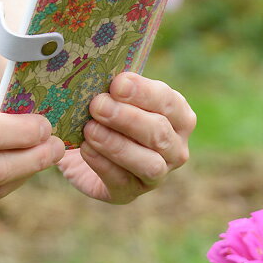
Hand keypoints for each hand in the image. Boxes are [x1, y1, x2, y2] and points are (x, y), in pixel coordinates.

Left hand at [58, 72, 195, 203]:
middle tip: (97, 105)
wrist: (84, 148)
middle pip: (159, 133)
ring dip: (117, 145)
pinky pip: (122, 182)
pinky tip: (85, 149)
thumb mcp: (113, 95)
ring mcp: (158, 174)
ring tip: (90, 129)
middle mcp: (175, 147)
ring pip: (149, 163)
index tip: (117, 84)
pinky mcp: (131, 193)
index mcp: (178, 115)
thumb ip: (115, 85)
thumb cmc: (105, 113)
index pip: (168, 102)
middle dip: (126, 118)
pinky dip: (103, 164)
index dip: (143, 93)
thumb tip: (104, 70)